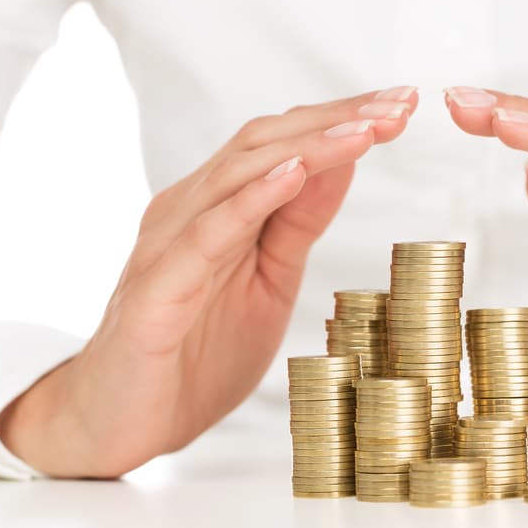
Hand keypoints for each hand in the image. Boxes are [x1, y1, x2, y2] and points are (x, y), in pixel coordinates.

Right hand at [0, 87, 418, 476]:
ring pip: (238, 175)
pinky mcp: (156, 290)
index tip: (403, 105)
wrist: (125, 424)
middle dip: (337, 120)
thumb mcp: (270, 280)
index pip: (284, 143)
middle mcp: (189, 210)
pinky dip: (251, 200)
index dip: (343, 120)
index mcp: (218, 207)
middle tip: (400, 104)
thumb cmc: (197, 352)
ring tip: (364, 130)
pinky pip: (205, 235)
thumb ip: (298, 223)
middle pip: (265, 143)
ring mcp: (169, 245)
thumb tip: (343, 163)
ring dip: (307, 147)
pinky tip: (293, 174)